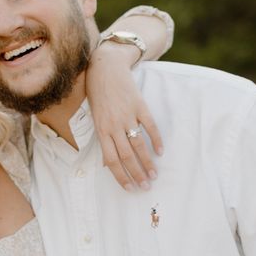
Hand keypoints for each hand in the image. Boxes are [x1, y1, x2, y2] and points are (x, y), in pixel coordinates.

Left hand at [85, 47, 162, 190]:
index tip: (130, 188)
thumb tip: (108, 163)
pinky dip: (156, 139)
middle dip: (136, 174)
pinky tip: (161, 151)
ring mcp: (127, 115)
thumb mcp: (95, 117)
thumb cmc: (98, 94)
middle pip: (126, 156)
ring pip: (138, 144)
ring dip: (147, 162)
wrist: (105, 67)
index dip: (121, 176)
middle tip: (146, 187)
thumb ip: (103, 139)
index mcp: (101, 130)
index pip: (111, 160)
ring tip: (154, 175)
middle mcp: (114, 125)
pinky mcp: (139, 105)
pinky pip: (149, 126)